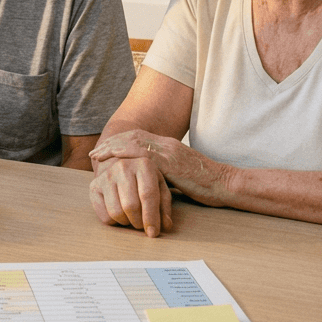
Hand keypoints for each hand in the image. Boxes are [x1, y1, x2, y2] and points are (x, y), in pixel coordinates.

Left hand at [89, 131, 230, 205]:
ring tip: (98, 154)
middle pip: (132, 137)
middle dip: (111, 143)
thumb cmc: (206, 185)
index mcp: (169, 146)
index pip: (138, 138)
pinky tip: (114, 158)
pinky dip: (126, 155)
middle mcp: (167, 144)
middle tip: (95, 151)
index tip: (104, 150)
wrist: (226, 184)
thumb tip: (150, 183)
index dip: (119, 143)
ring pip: (134, 142)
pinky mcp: (171, 161)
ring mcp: (169, 151)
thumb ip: (165, 175)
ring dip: (113, 147)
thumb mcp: (181, 176)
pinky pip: (144, 154)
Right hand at [90, 153, 172, 237]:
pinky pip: (104, 216)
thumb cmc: (144, 181)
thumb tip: (165, 226)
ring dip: (126, 222)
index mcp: (143, 164)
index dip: (151, 217)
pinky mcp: (94, 186)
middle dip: (138, 222)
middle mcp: (123, 167)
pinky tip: (119, 214)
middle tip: (141, 224)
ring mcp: (106, 176)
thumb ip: (164, 207)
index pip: (148, 195)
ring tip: (131, 217)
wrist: (120, 167)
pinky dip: (114, 222)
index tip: (153, 233)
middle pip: (131, 206)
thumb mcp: (159, 188)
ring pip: (116, 212)